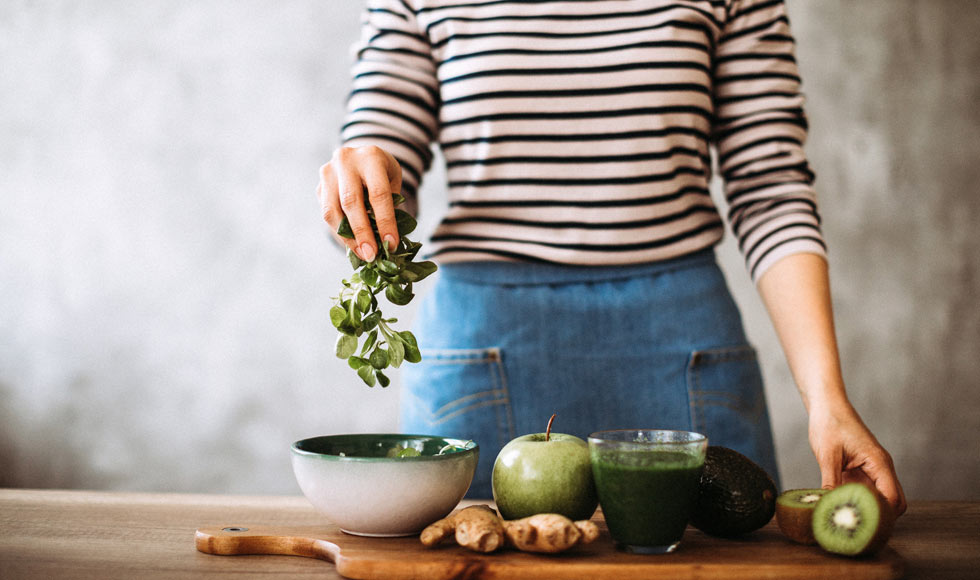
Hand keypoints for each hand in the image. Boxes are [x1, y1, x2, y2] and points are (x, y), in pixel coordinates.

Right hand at [316, 145, 402, 261]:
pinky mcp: (319, 187)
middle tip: (372, 255)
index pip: (378, 193)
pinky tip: (353, 244)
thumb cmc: (382, 173)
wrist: (361, 158)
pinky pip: (327, 215)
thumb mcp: (393, 181)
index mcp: (370, 157)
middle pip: (351, 202)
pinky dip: (340, 233)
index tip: (391, 244)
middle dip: (362, 233)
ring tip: (362, 254)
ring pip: (332, 211)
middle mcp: (345, 161)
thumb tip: (387, 243)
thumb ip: (391, 206)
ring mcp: (328, 173)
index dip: (385, 221)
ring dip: (347, 237)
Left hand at [808, 402, 906, 516]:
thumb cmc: (829, 424)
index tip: (863, 524)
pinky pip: (867, 492)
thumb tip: (830, 505)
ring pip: (881, 498)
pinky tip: (843, 506)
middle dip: (880, 516)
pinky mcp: (861, 471)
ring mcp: (872, 470)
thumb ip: (831, 481)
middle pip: (894, 502)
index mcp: (879, 463)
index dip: (881, 514)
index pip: (892, 498)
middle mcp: (881, 468)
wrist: (827, 406)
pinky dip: (859, 501)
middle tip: (858, 525)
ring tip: (849, 517)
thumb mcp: (827, 455)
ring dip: (869, 508)